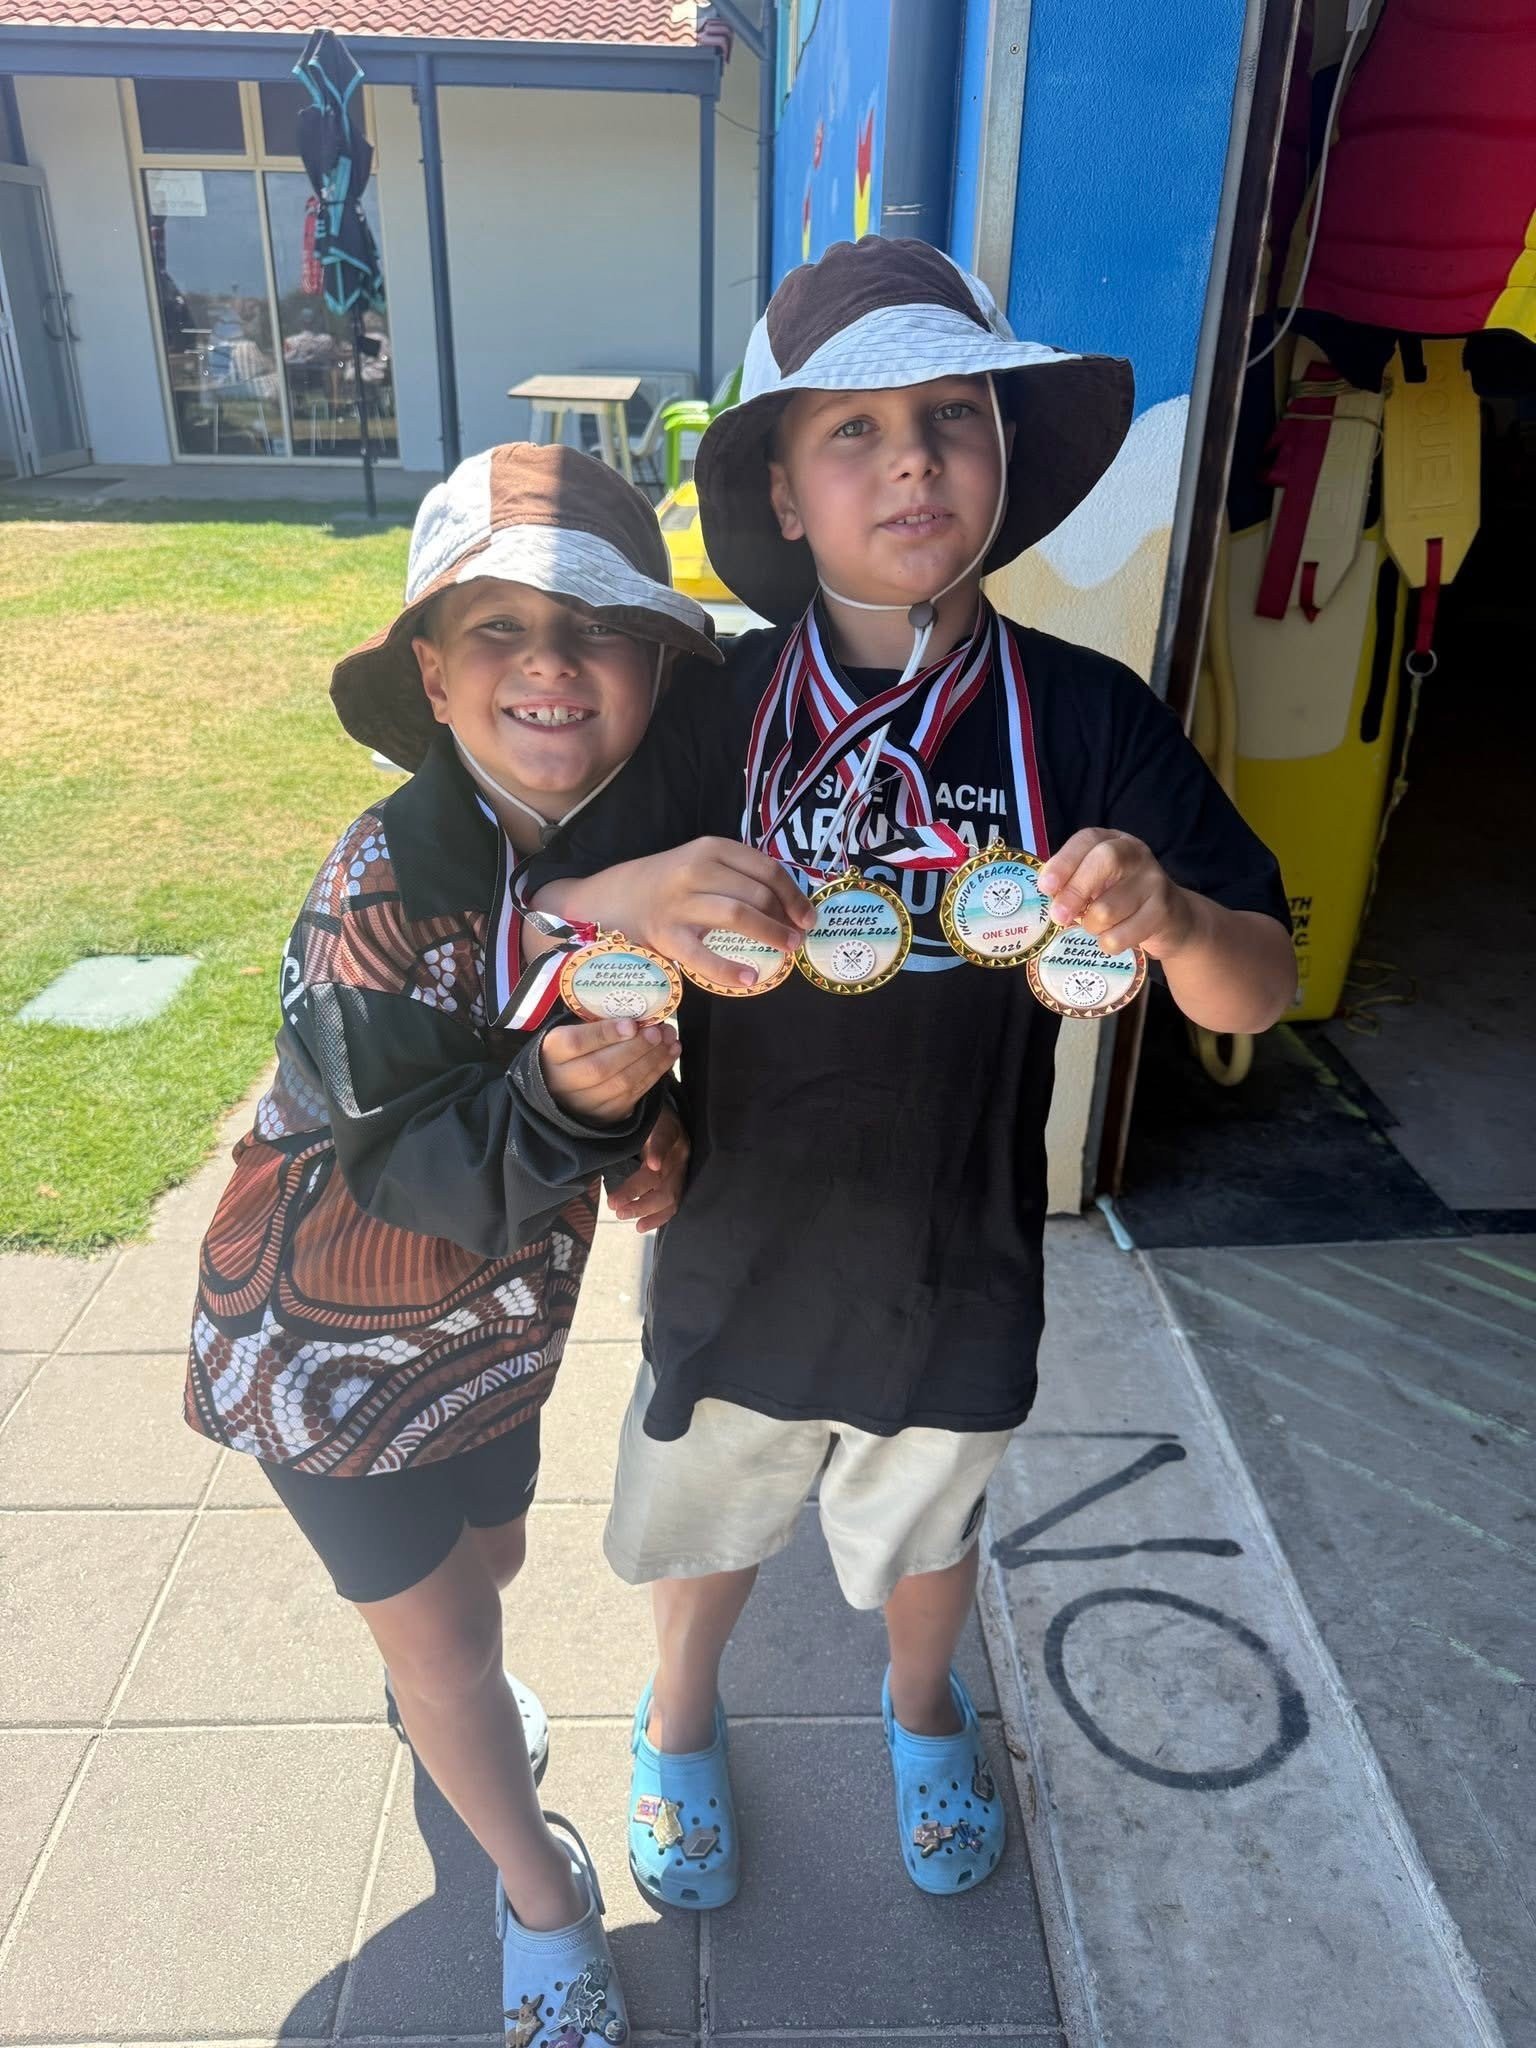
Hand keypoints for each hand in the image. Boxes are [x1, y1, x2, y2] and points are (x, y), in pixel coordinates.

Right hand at [537, 839, 815, 990]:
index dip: (794, 894)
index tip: (808, 915)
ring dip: (770, 933)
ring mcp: (679, 902)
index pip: (766, 868)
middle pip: (757, 892)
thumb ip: (738, 874)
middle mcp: (696, 869)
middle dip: (786, 917)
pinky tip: (750, 979)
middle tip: (800, 936)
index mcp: (710, 848)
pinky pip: (702, 955)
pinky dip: (729, 969)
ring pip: (737, 914)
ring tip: (788, 949)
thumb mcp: (701, 862)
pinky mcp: (666, 935)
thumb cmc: (669, 883)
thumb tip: (790, 903)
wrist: (614, 897)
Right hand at [540, 1017, 678, 1124]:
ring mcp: (585, 1102)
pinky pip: (635, 1094)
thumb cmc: (577, 1048)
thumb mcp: (576, 1028)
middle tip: (657, 1031)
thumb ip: (600, 1023)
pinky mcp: (607, 1114)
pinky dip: (656, 1073)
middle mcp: (563, 1081)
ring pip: (622, 1084)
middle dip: (635, 1048)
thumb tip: (638, 1014)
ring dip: (652, 1060)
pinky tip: (669, 1054)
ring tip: (669, 1039)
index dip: (605, 1034)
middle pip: (601, 1067)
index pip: (575, 1044)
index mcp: (552, 1052)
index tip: (631, 1024)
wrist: (566, 1084)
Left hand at [607, 1105, 688, 1232]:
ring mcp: (681, 1170)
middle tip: (613, 1204)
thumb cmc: (647, 1120)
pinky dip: (657, 1218)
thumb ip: (624, 1120)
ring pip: (670, 1195)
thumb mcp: (638, 1115)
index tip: (653, 1164)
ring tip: (622, 1215)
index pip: (664, 1138)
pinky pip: (672, 1205)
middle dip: (638, 1192)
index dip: (659, 1151)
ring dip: (646, 1209)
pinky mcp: (678, 1184)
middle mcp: (679, 1151)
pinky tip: (640, 1226)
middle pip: (663, 1175)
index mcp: (669, 1129)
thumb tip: (599, 1126)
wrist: (668, 1122)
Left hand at [1037, 830, 1196, 959]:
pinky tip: (1112, 938)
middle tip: (1059, 916)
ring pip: (1108, 908)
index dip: (1064, 862)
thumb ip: (1072, 881)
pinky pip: (1122, 935)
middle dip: (1075, 891)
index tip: (1046, 887)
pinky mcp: (1163, 911)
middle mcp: (1136, 854)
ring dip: (1091, 925)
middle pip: (1105, 861)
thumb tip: (1048, 893)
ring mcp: (1154, 881)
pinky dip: (1108, 943)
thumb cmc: (1121, 897)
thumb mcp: (1097, 881)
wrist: (1172, 918)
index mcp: (1114, 840)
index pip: (1088, 840)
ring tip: (1094, 926)